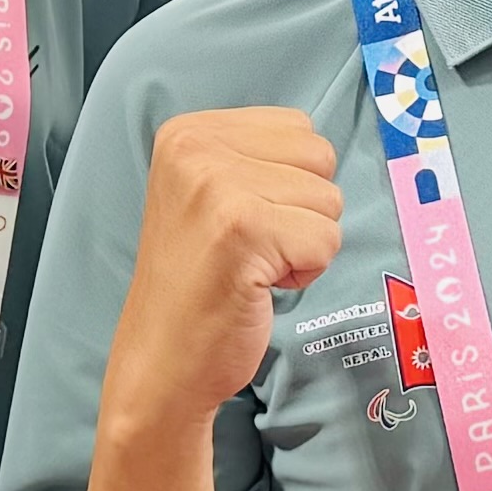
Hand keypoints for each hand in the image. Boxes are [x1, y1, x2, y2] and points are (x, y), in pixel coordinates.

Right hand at [103, 108, 345, 440]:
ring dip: (305, 243)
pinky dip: (306, 272)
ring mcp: (216, 185)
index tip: (242, 222)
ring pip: (329, 198)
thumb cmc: (199, 285)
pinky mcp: (242, 228)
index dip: (290, 185)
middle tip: (252, 247)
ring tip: (253, 264)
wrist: (163, 362)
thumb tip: (325, 147)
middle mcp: (195, 147)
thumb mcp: (211, 194)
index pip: (298, 128)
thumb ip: (257, 159)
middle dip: (304, 209)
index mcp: (187, 132)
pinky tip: (258, 284)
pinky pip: (326, 239)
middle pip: (319, 156)